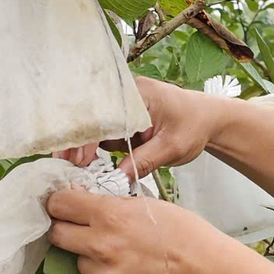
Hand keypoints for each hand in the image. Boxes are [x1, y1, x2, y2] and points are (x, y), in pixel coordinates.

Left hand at [45, 184, 241, 273]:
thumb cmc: (187, 235)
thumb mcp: (149, 206)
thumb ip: (112, 205)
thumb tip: (81, 201)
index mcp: (109, 217)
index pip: (59, 205)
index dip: (59, 203)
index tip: (62, 206)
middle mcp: (101, 249)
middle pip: (57, 236)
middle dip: (66, 231)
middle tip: (83, 232)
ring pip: (83, 267)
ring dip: (96, 262)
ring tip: (128, 260)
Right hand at [56, 77, 231, 180]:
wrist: (207, 120)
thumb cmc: (194, 125)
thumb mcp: (172, 147)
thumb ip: (145, 161)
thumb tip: (118, 178)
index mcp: (136, 94)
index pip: (102, 113)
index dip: (87, 138)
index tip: (79, 160)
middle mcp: (124, 95)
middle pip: (91, 117)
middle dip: (76, 141)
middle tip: (65, 165)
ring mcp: (121, 106)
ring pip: (93, 125)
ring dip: (81, 145)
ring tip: (69, 166)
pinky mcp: (121, 119)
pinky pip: (102, 132)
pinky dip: (92, 147)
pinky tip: (83, 162)